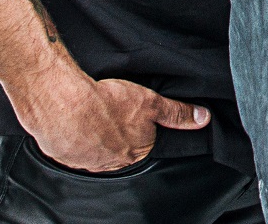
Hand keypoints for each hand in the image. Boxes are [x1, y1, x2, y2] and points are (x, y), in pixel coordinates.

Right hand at [17, 72, 209, 172]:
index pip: (144, 142)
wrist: (63, 105)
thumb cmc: (108, 104)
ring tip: (93, 113)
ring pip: (96, 147)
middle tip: (112, 110)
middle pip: (120, 147)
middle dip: (118, 131)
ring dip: (95, 133)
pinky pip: (73, 146)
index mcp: (134, 153)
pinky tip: (76, 120)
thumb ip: (177, 113)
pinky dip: (75, 134)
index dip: (139, 124)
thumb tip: (203, 119)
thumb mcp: (151, 103)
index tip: (131, 112)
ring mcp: (85, 161)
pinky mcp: (64, 155)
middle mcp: (110, 164)